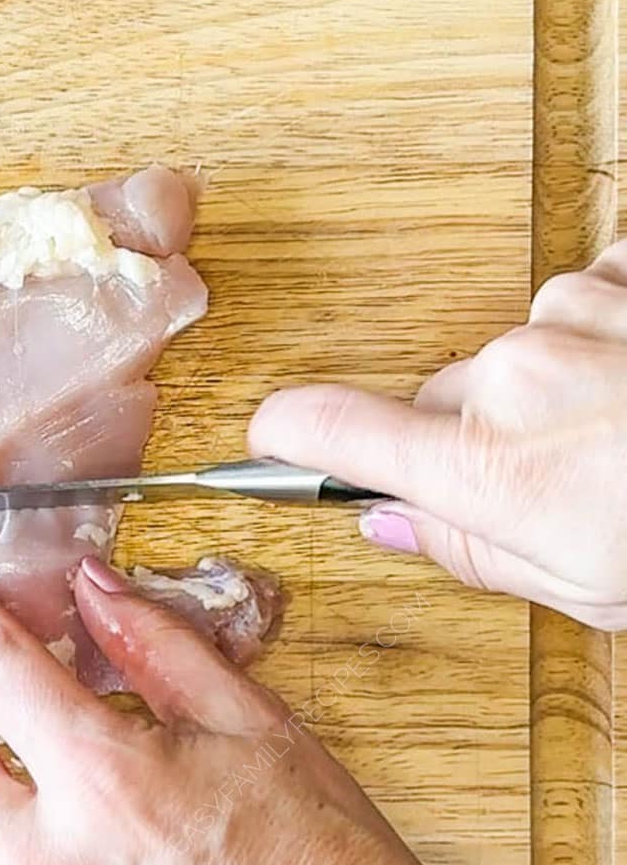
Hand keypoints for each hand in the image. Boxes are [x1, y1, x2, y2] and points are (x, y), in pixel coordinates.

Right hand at [249, 240, 626, 629]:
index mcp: (488, 468)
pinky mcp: (619, 274)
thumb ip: (477, 551)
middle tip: (552, 486)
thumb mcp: (590, 590)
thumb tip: (396, 521)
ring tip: (619, 435)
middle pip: (443, 401)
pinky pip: (578, 306)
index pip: (334, 432)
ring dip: (550, 389)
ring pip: (515, 355)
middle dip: (475, 438)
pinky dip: (602, 339)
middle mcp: (512, 375)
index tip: (272, 438)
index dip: (287, 435)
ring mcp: (566, 314)